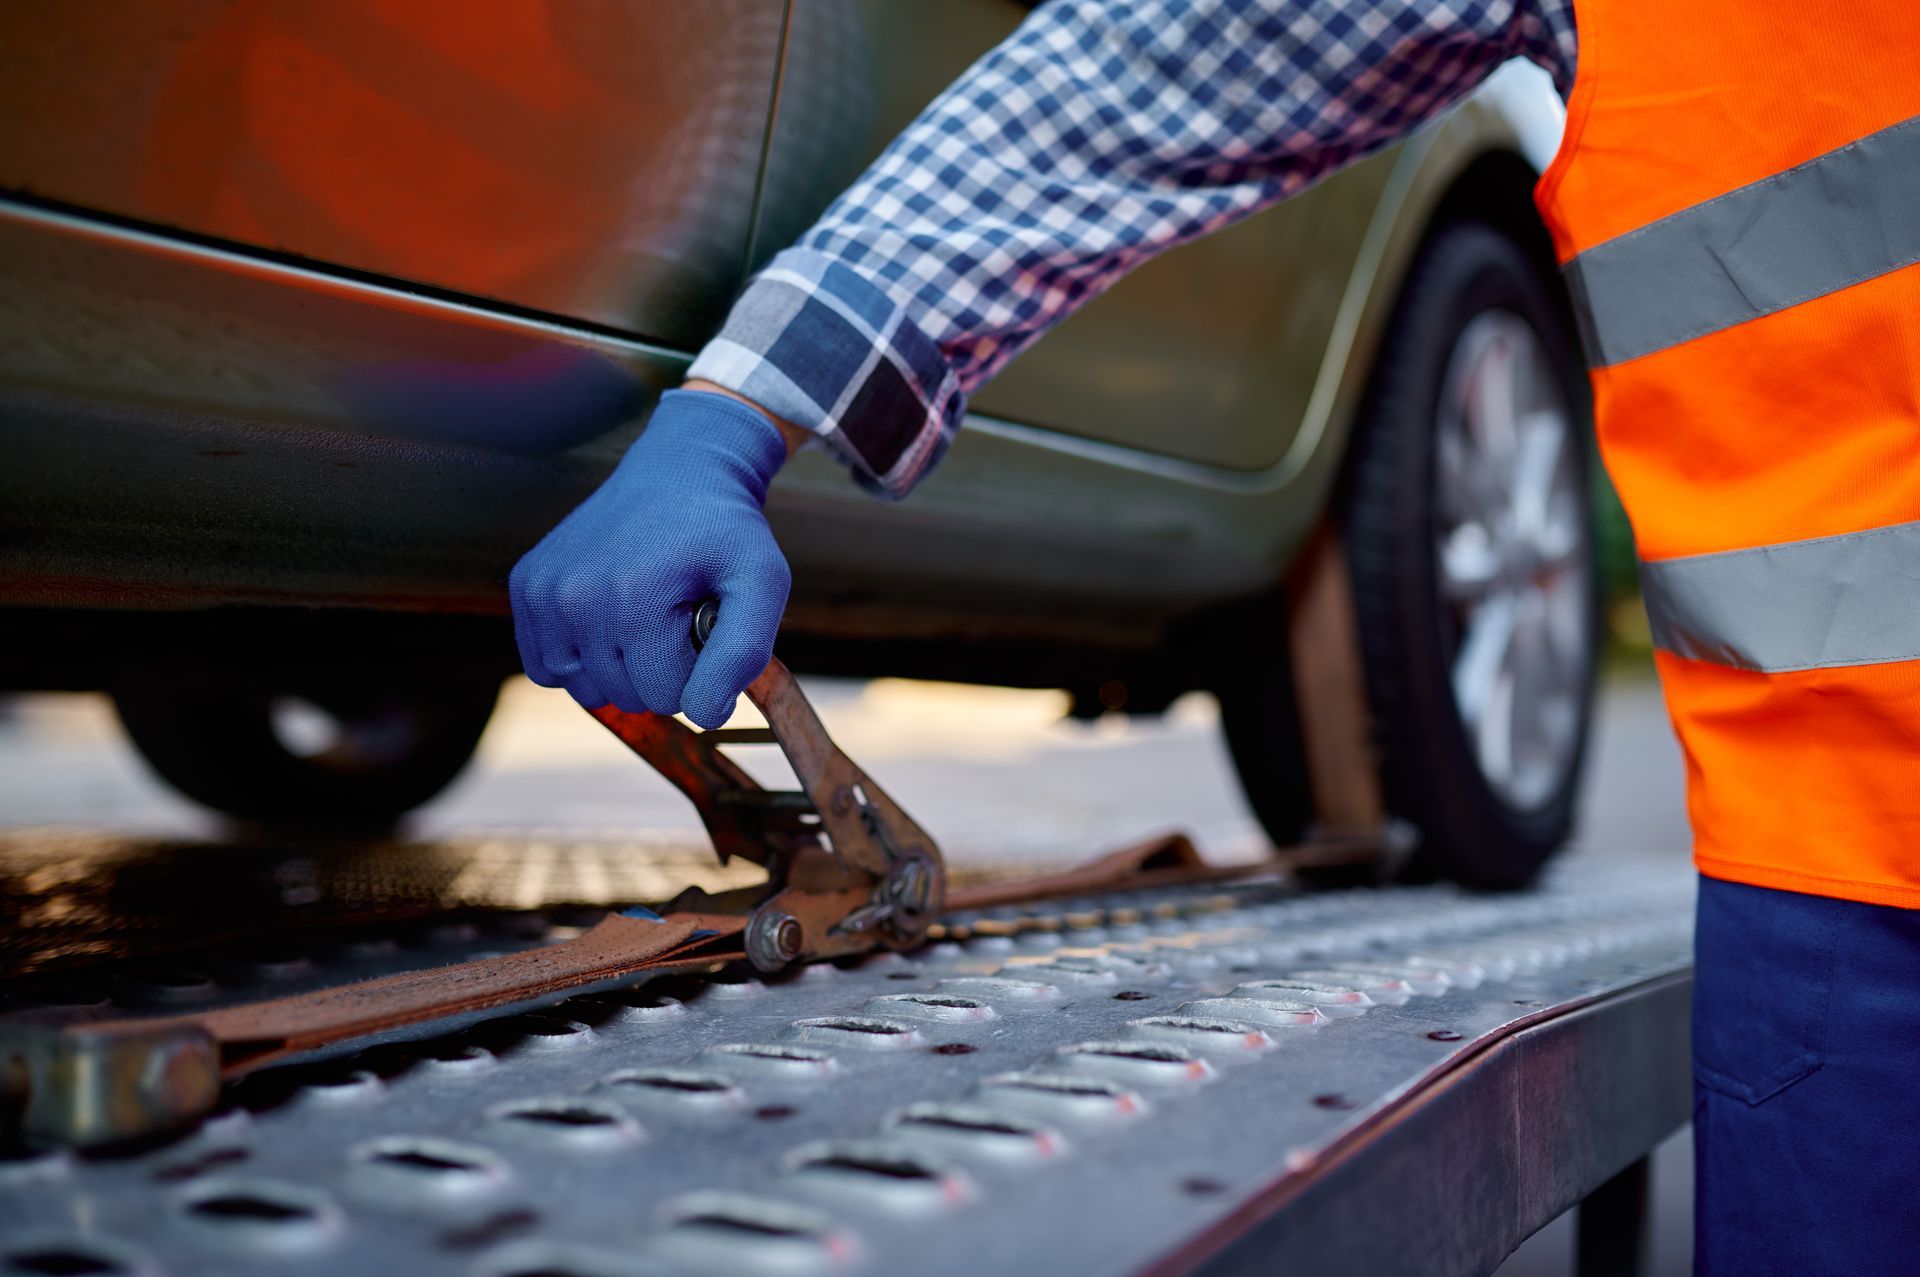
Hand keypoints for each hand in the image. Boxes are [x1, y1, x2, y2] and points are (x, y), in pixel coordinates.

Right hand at [510, 388, 792, 727]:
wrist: (679, 470)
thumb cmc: (726, 532)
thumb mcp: (762, 581)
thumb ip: (744, 653)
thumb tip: (705, 715)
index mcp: (632, 600)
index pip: (666, 696)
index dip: (698, 667)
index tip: (704, 616)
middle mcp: (574, 597)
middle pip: (626, 696)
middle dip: (661, 666)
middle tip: (676, 608)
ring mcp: (542, 592)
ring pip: (586, 689)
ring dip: (621, 665)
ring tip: (644, 611)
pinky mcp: (525, 586)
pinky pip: (546, 668)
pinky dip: (581, 657)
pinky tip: (609, 617)